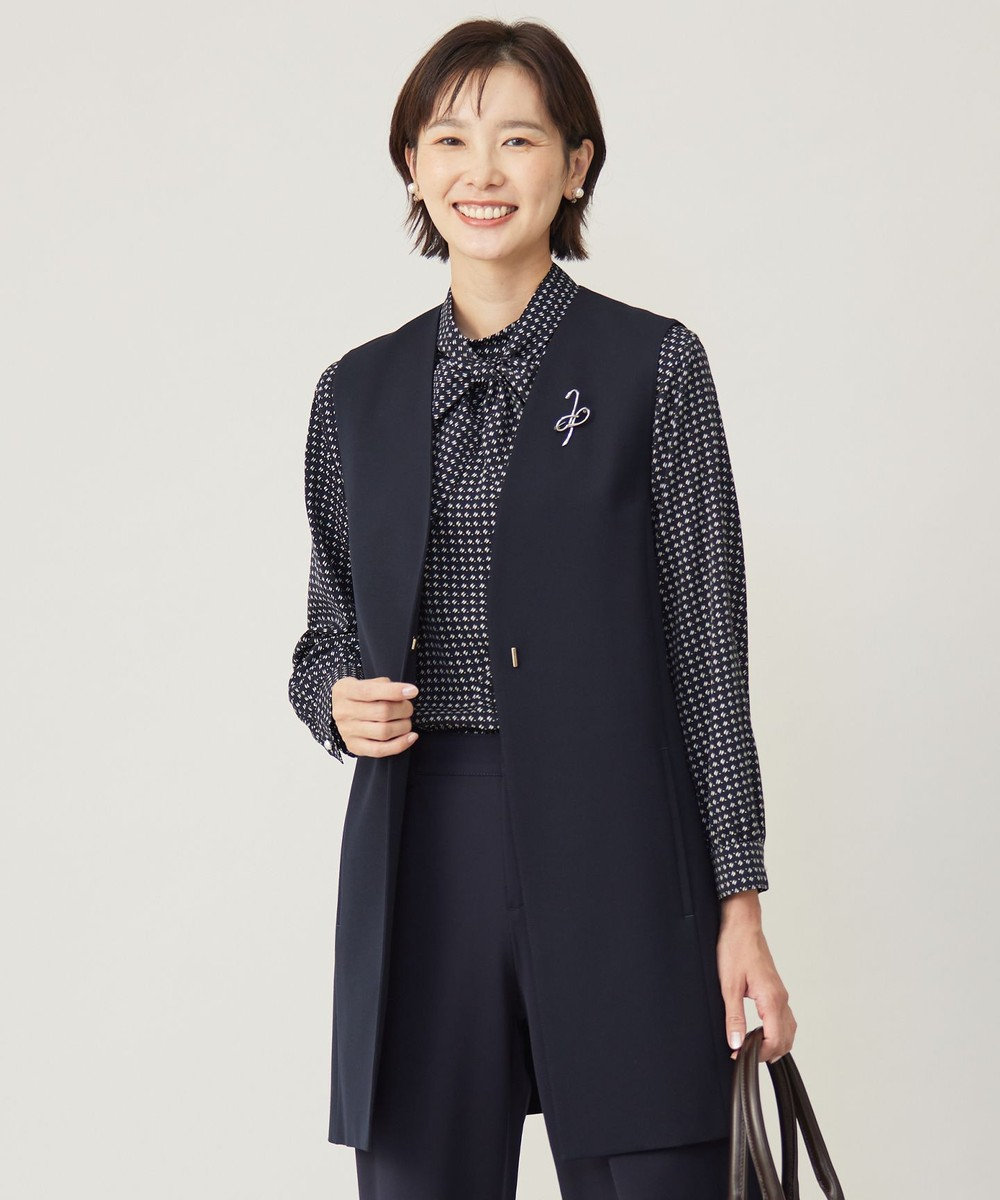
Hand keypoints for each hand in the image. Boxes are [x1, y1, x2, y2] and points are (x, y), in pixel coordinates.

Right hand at [331, 676, 419, 756]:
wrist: (340, 711)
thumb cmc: (358, 696)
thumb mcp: (365, 682)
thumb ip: (383, 685)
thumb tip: (404, 693)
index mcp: (345, 691)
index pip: (370, 691)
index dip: (394, 691)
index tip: (412, 691)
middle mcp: (344, 712)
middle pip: (382, 712)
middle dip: (404, 709)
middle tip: (408, 708)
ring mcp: (348, 731)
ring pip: (384, 732)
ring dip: (403, 726)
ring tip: (406, 721)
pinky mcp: (354, 746)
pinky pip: (380, 750)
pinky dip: (400, 744)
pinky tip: (410, 737)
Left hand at [717, 892, 795, 1063]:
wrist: (742, 924)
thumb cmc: (735, 948)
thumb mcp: (728, 985)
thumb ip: (734, 1017)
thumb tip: (736, 1044)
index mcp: (772, 1000)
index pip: (775, 1041)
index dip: (758, 1055)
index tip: (738, 1057)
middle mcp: (781, 999)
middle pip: (785, 1040)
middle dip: (767, 1054)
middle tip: (743, 1056)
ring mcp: (781, 994)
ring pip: (788, 1030)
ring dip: (774, 1044)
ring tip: (751, 1047)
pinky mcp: (776, 990)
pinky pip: (784, 1018)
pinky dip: (776, 1031)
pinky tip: (760, 1031)